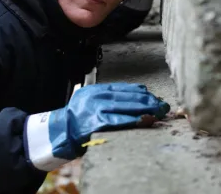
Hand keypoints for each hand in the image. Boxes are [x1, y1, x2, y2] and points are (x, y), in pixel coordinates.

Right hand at [24, 82, 168, 170]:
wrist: (58, 132)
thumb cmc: (78, 120)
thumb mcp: (91, 102)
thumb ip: (109, 99)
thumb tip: (138, 95)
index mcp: (94, 90)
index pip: (122, 88)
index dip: (140, 93)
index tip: (154, 96)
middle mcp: (94, 97)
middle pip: (126, 96)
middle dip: (146, 100)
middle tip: (162, 105)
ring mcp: (93, 109)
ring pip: (124, 107)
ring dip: (143, 109)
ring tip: (158, 112)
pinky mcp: (94, 123)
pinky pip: (117, 121)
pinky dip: (132, 120)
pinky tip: (144, 120)